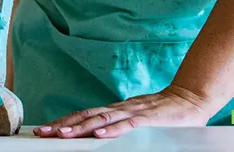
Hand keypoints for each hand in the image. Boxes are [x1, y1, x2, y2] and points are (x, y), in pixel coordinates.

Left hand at [33, 85, 210, 138]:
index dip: (64, 122)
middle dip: (63, 125)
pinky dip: (112, 130)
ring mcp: (133, 112)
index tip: (46, 129)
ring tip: (63, 135)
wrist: (191, 99)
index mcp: (115, 110)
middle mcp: (119, 109)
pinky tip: (99, 135)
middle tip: (43, 132)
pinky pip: (128, 125)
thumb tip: (99, 135)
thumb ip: (120, 126)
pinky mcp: (148, 119)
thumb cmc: (164, 114)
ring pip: (102, 120)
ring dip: (81, 127)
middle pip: (86, 116)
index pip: (85, 115)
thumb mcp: (137, 121)